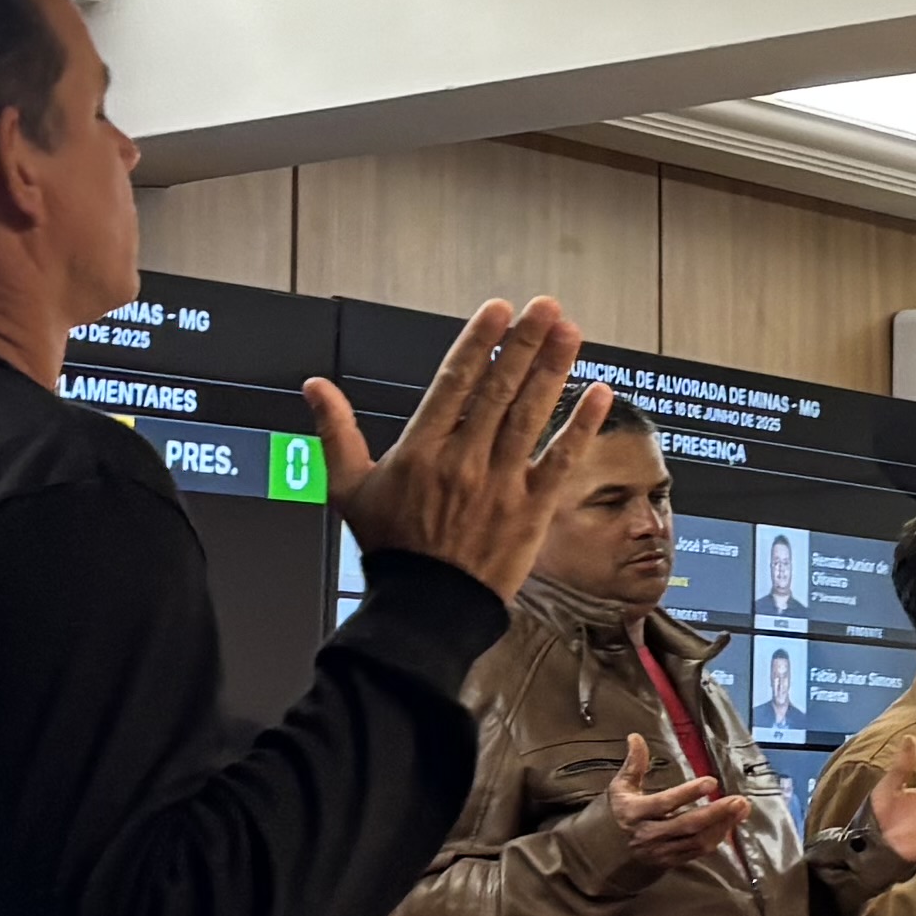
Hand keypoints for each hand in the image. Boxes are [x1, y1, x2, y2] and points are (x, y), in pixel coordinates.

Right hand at [323, 298, 600, 598]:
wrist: (424, 609)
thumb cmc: (390, 548)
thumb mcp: (349, 489)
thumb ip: (336, 432)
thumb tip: (315, 387)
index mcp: (421, 450)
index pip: (455, 383)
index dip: (478, 342)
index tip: (498, 310)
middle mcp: (463, 460)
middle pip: (499, 389)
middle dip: (524, 342)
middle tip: (545, 306)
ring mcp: (500, 484)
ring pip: (531, 415)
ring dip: (553, 369)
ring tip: (570, 332)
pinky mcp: (531, 510)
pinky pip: (560, 461)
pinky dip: (581, 427)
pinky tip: (600, 394)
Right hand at [600, 731, 753, 875]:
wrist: (611, 853)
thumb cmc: (621, 813)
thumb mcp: (621, 787)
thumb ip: (633, 763)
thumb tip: (635, 736)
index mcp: (635, 813)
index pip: (664, 803)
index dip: (688, 793)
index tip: (711, 781)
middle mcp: (649, 834)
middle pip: (687, 824)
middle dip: (716, 813)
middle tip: (738, 800)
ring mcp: (661, 850)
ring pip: (697, 840)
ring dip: (722, 825)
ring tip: (741, 809)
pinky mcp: (672, 861)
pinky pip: (698, 851)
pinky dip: (717, 837)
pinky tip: (730, 823)